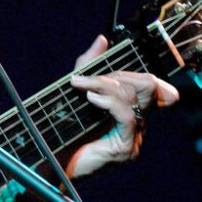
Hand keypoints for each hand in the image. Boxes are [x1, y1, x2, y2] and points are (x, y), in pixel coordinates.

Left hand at [66, 35, 178, 177]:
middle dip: (115, 76)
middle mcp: (138, 123)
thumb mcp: (75, 89)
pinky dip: (108, 101)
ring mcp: (134, 137)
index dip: (135, 71)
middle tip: (85, 80)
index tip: (105, 71)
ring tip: (82, 87)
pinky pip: (126, 115)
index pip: (150, 85)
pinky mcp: (126, 148)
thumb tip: (103, 39)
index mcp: (130, 109)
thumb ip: (89, 64)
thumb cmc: (62, 129)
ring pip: (133, 97)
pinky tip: (91, 99)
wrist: (50, 162)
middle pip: (146, 86)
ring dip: (104, 85)